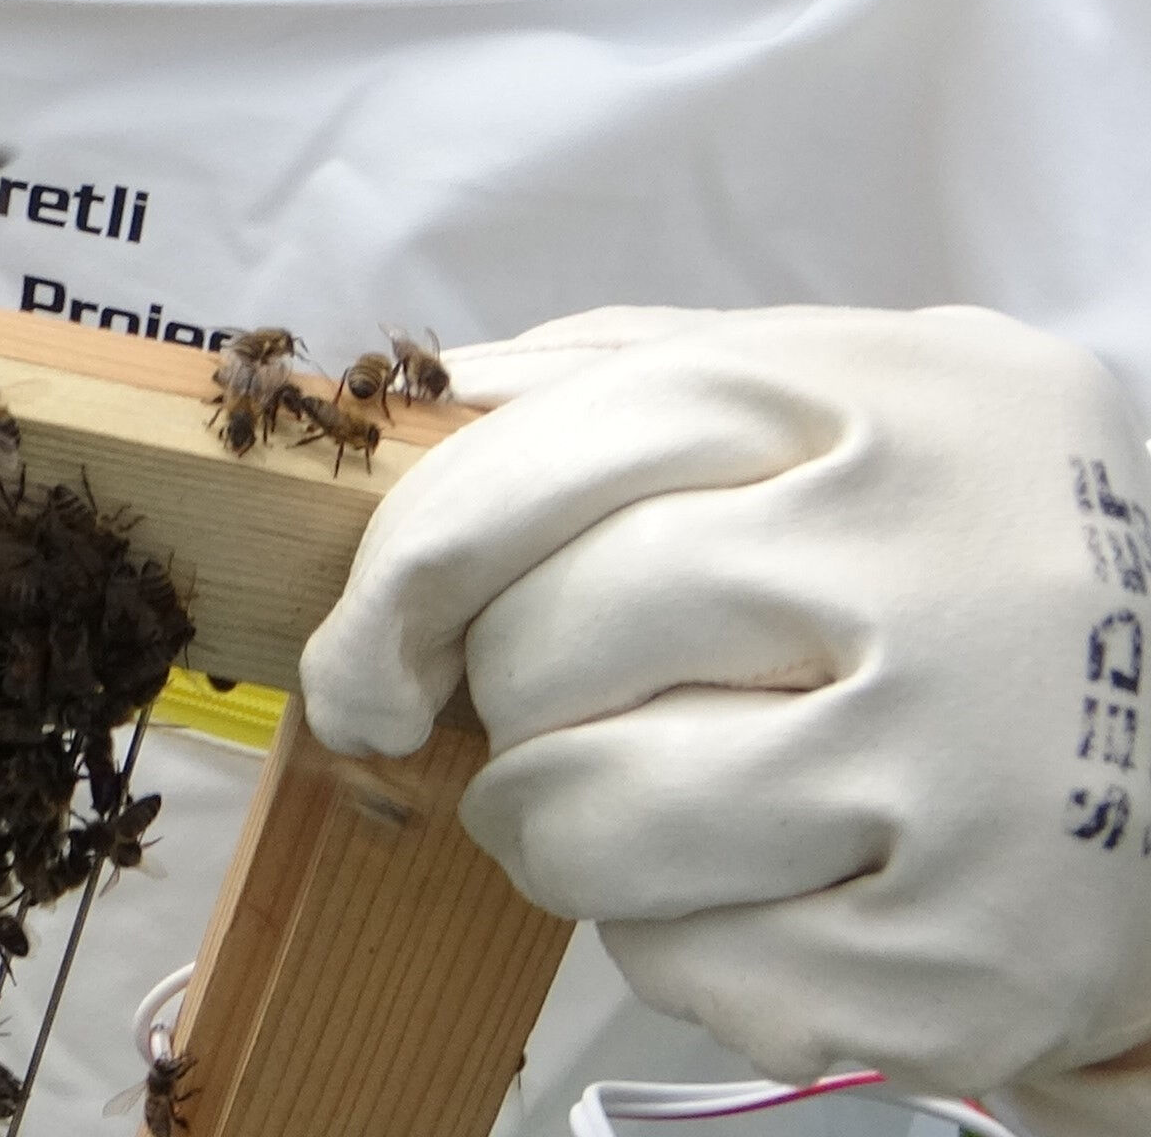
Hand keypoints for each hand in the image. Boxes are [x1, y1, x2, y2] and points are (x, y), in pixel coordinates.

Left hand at [301, 305, 1150, 1125]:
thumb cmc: (968, 558)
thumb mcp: (847, 401)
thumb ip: (629, 374)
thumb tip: (420, 397)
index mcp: (893, 406)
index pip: (546, 463)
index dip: (402, 571)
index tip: (364, 652)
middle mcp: (949, 577)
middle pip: (551, 643)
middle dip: (498, 702)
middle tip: (550, 718)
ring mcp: (976, 778)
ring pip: (591, 816)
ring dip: (551, 834)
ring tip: (631, 807)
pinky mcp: (975, 960)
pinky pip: (691, 964)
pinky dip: (674, 943)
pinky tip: (761, 888)